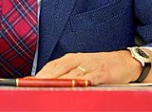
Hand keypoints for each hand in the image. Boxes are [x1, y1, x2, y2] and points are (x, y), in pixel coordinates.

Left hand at [34, 49, 151, 84]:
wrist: (126, 62)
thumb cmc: (100, 67)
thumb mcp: (80, 68)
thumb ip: (64, 76)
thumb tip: (45, 86)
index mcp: (69, 59)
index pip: (50, 68)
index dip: (38, 77)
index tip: (25, 84)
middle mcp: (77, 60)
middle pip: (56, 71)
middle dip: (44, 82)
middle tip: (33, 91)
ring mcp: (90, 65)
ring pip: (70, 76)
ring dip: (58, 84)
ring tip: (47, 92)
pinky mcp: (102, 71)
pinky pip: (90, 78)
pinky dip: (81, 83)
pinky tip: (73, 88)